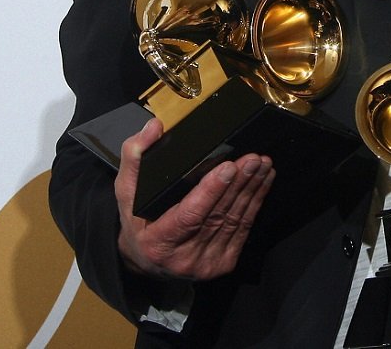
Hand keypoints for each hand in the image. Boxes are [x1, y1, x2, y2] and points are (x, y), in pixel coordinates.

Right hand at [115, 117, 273, 280]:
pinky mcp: (224, 263)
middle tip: (253, 158)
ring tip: (262, 165)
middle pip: (218, 215)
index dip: (211, 191)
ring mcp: (206, 263)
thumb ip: (135, 157)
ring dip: (253, 190)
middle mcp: (183, 258)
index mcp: (157, 242)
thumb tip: (154, 127)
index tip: (229, 167)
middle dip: (239, 184)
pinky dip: (256, 203)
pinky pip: (244, 228)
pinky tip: (263, 182)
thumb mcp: (127, 191)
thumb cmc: (139, 221)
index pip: (189, 215)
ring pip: (235, 220)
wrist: (147, 261)